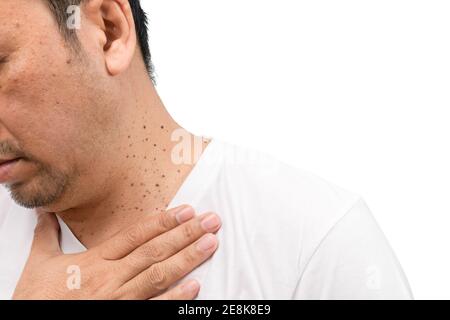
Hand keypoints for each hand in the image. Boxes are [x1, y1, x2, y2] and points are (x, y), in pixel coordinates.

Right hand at [13, 205, 220, 299]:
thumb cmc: (36, 301)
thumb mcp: (39, 264)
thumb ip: (46, 236)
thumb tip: (45, 214)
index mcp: (94, 261)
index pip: (135, 235)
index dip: (163, 221)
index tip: (186, 211)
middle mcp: (110, 278)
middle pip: (155, 251)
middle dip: (185, 234)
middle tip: (211, 221)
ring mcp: (119, 300)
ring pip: (159, 275)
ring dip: (187, 258)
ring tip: (210, 243)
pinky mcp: (123, 317)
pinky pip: (153, 308)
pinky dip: (176, 299)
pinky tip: (195, 286)